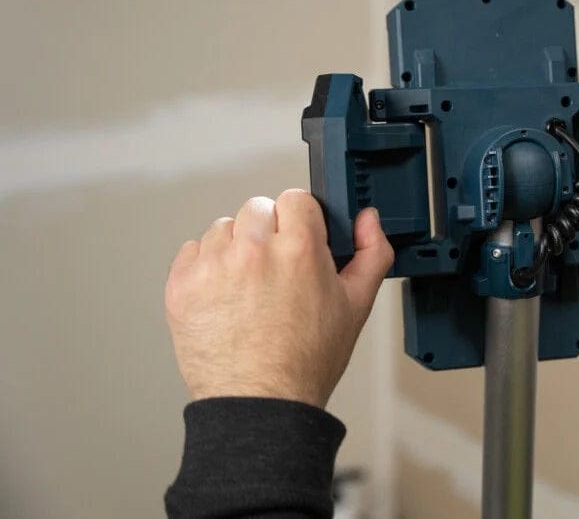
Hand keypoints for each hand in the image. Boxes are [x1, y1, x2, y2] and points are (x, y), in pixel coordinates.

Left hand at [165, 190, 393, 407]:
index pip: (296, 199)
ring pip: (224, 227)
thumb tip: (368, 220)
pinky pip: (192, 251)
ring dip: (236, 248)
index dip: (302, 221)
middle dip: (269, 232)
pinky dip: (206, 267)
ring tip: (249, 287)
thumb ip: (371, 253)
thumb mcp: (357, 305)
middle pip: (259, 207)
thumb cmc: (307, 361)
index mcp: (299, 249)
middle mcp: (253, 250)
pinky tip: (225, 296)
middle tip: (276, 270)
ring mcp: (213, 266)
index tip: (300, 242)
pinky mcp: (182, 284)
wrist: (260, 403)